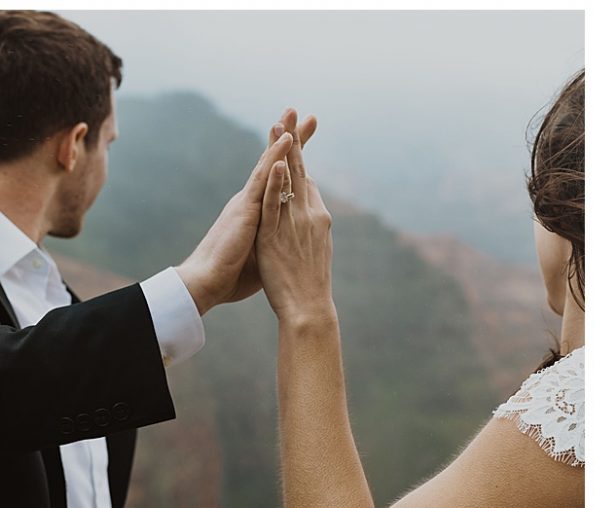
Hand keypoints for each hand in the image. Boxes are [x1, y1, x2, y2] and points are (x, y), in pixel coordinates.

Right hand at [177, 108, 318, 312]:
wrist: (207, 283)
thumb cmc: (232, 276)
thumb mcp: (263, 255)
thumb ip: (274, 242)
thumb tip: (289, 244)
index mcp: (255, 212)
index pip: (278, 181)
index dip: (291, 162)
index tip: (305, 145)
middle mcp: (250, 201)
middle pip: (274, 164)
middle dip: (290, 140)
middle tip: (305, 117)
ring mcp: (247, 201)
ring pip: (268, 162)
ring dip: (282, 137)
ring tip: (292, 112)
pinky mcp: (245, 208)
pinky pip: (264, 178)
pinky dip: (275, 158)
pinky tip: (287, 140)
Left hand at [255, 132, 335, 326]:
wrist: (309, 308)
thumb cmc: (311, 284)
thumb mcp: (316, 248)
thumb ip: (312, 226)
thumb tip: (311, 209)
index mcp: (317, 217)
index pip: (307, 181)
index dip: (300, 157)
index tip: (295, 133)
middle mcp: (309, 215)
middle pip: (301, 170)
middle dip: (296, 140)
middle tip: (292, 112)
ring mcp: (293, 224)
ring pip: (288, 180)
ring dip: (285, 151)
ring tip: (281, 124)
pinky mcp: (276, 235)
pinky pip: (276, 204)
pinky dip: (277, 182)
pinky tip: (278, 162)